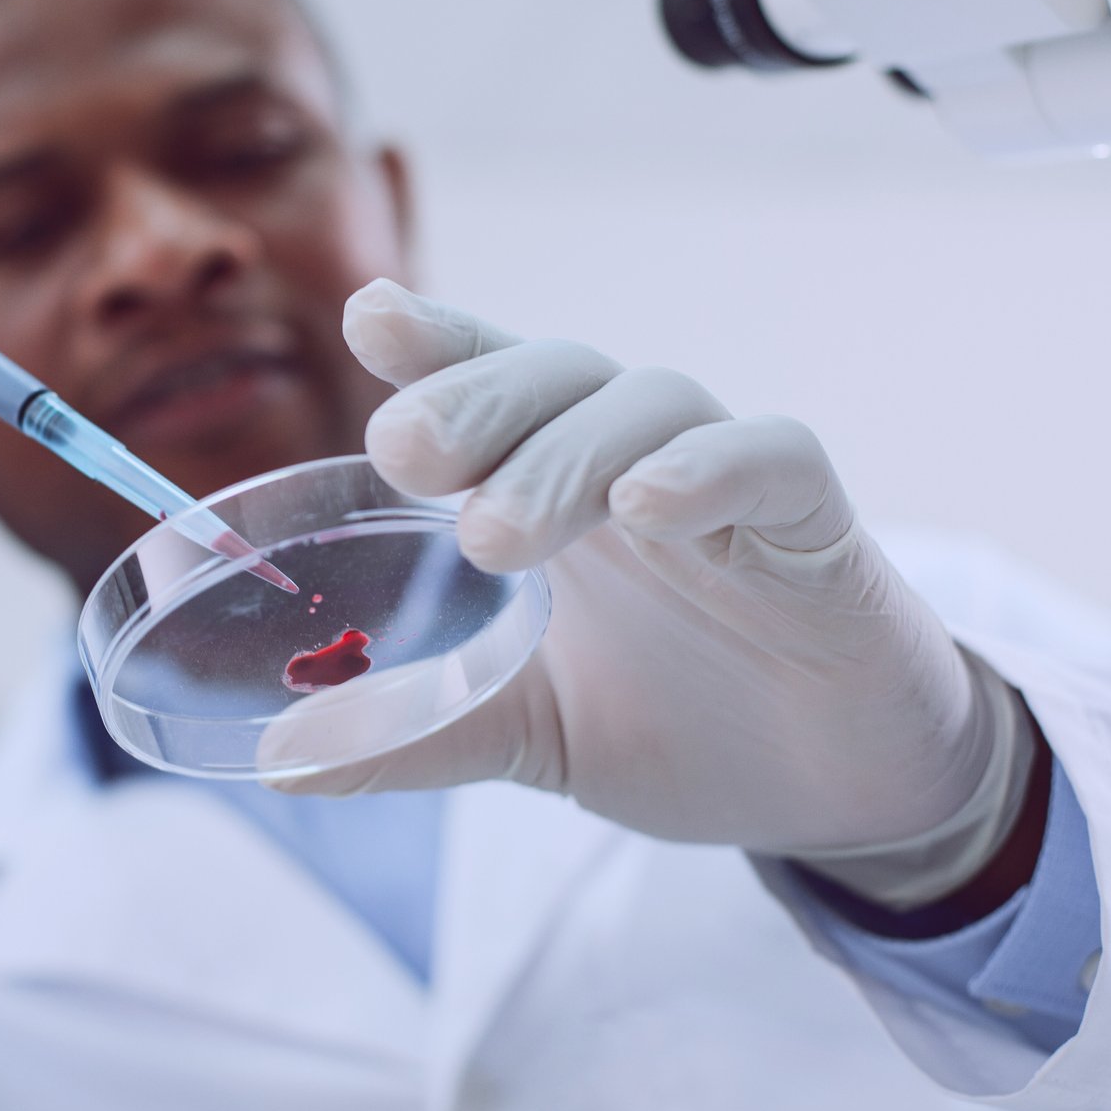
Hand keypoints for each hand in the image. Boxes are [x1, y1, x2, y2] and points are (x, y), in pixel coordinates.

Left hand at [275, 280, 1029, 887]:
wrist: (831, 793)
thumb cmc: (676, 721)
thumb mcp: (525, 729)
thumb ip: (417, 729)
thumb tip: (279, 763)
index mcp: (552, 485)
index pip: (484, 383)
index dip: (432, 341)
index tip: (367, 318)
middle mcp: (628, 460)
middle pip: (549, 375)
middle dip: (469, 399)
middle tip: (401, 450)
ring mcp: (723, 481)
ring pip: (645, 404)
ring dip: (563, 456)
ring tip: (495, 533)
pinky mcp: (813, 522)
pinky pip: (767, 458)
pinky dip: (705, 470)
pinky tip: (647, 507)